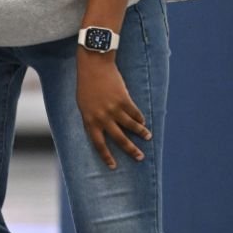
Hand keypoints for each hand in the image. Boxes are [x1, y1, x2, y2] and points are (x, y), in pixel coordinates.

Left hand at [76, 51, 150, 169]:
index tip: (113, 166)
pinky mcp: (124, 100)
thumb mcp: (84, 105)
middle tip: (140, 157)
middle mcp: (102, 117)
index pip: (98, 144)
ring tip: (147, 137)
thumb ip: (93, 118)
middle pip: (119, 139)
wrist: (93, 66)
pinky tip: (143, 122)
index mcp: (89, 120)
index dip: (106, 156)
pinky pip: (135, 113)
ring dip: (141, 133)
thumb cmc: (86, 85)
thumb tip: (104, 131)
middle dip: (131, 150)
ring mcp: (114, 109)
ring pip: (131, 126)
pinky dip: (140, 118)